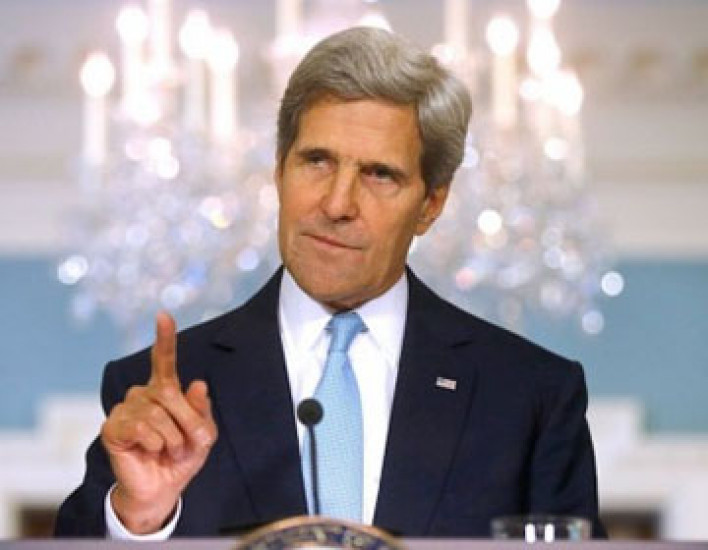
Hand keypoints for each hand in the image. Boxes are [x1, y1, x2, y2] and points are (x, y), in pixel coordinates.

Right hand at [101, 312, 216, 533]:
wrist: (162, 488)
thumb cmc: (181, 457)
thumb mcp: (202, 435)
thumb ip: (201, 411)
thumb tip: (198, 383)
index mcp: (164, 391)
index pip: (163, 360)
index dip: (165, 338)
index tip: (164, 316)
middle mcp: (142, 394)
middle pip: (170, 392)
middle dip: (188, 420)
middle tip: (193, 442)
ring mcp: (125, 408)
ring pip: (157, 413)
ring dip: (172, 437)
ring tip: (168, 449)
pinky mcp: (112, 427)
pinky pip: (141, 427)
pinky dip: (155, 443)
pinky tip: (150, 450)